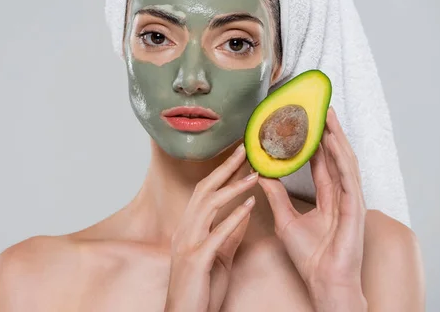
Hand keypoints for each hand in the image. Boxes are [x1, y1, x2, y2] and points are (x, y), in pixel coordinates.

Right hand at [164, 144, 258, 311]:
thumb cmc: (200, 290)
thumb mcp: (218, 256)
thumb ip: (229, 234)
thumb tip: (244, 211)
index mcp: (189, 229)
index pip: (204, 192)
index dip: (221, 172)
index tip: (240, 156)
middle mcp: (185, 231)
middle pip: (203, 190)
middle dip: (225, 168)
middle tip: (245, 150)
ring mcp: (188, 244)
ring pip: (208, 206)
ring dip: (233, 188)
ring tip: (254, 175)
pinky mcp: (197, 260)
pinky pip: (217, 233)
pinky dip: (233, 217)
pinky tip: (250, 205)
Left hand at [258, 107, 367, 310]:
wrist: (323, 281)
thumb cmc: (310, 257)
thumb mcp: (285, 220)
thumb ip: (276, 195)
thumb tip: (261, 174)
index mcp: (327, 198)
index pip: (320, 163)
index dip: (313, 142)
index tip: (305, 123)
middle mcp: (341, 195)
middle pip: (334, 156)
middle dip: (328, 131)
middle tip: (319, 108)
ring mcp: (350, 199)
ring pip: (343, 161)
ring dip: (336, 136)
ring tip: (327, 115)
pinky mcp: (355, 207)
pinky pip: (348, 177)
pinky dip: (341, 157)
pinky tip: (333, 141)